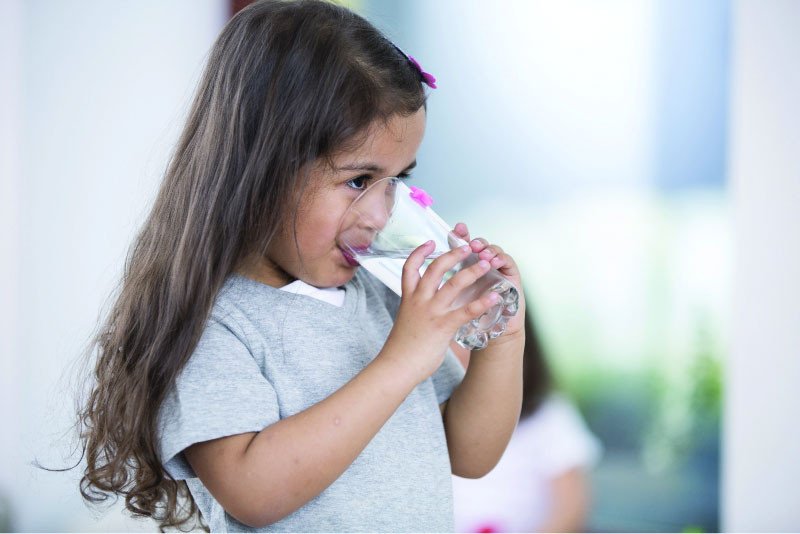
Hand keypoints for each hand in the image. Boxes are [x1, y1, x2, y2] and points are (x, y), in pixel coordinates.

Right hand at [381, 240, 503, 382]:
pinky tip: (495, 297)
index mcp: (408, 298)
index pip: (410, 267)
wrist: (396, 366)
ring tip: (486, 263)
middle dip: (453, 254)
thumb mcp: (406, 321)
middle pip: (436, 268)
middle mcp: (419, 300)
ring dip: (472, 271)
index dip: (420, 253)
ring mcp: (431, 312)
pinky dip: (482, 302)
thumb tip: (424, 308)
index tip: (430, 242)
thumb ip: (416, 310)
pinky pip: (466, 310)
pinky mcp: (443, 326)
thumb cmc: (401, 348)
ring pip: (454, 284)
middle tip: (467, 246)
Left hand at [452, 222, 525, 340]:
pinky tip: (495, 261)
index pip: (462, 246)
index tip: (456, 229)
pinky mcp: (511, 277)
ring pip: (493, 249)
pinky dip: (502, 259)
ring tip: (483, 253)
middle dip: (474, 240)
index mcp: (466, 267)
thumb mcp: (451, 301)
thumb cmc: (470, 319)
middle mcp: (482, 265)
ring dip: (488, 248)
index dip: (460, 235)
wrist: (492, 334)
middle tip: (470, 243)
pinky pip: (508, 262)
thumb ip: (442, 287)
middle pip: (478, 244)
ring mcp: (497, 270)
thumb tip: (425, 274)